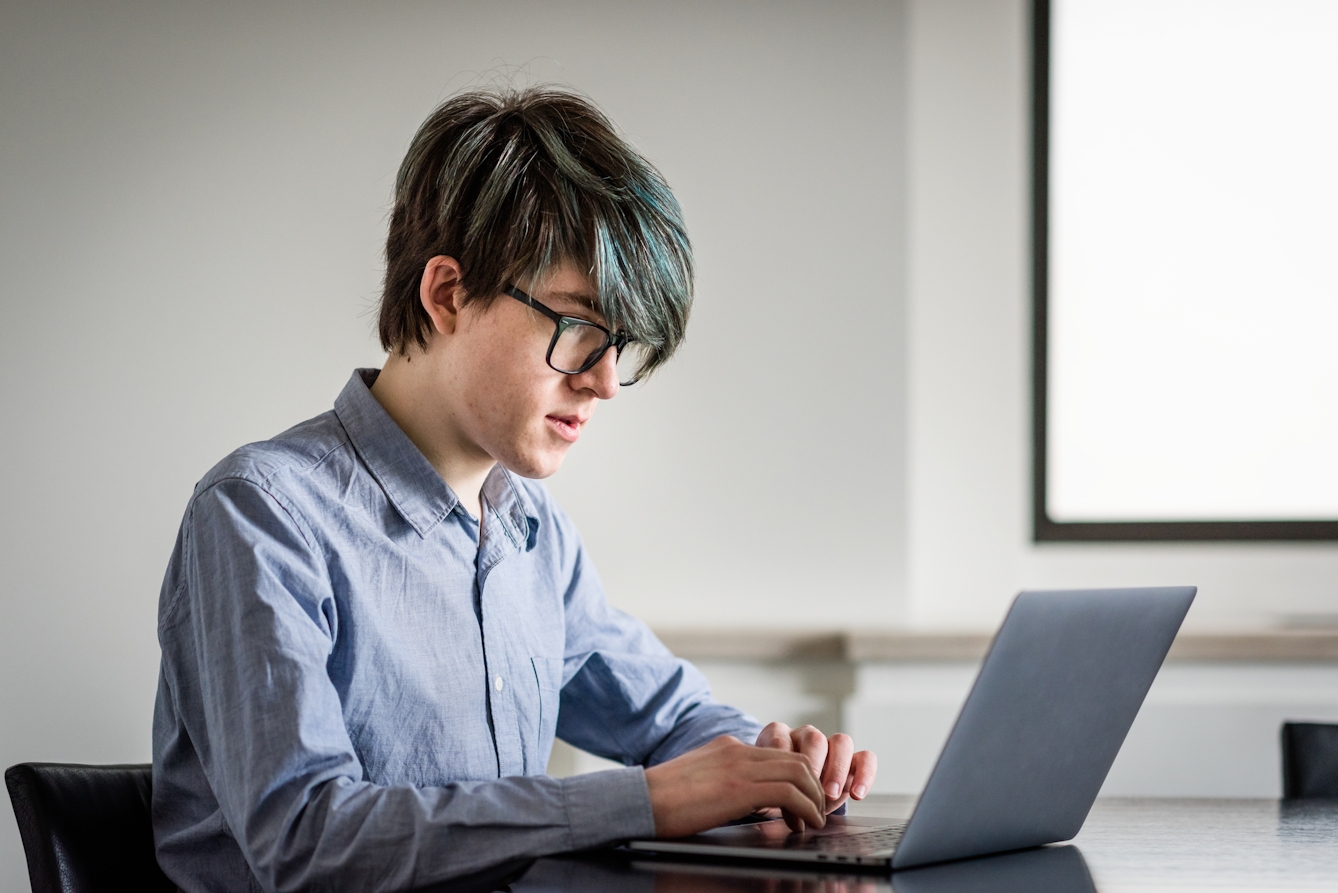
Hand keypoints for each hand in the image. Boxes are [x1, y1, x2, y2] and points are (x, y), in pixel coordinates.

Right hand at [644, 735, 826, 837]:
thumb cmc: (662, 800)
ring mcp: (740, 765)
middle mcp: (738, 750)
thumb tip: (744, 802)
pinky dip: (805, 810)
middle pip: (796, 759)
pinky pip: (789, 793)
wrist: (640, 801)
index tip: (801, 802)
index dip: (798, 779)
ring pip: (799, 772)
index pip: (778, 754)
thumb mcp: (700, 780)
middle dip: (813, 787)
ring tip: (813, 822)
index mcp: (728, 747)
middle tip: (815, 812)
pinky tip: (803, 825)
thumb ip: (724, 781)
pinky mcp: (740, 787)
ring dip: (813, 800)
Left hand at [755, 723, 876, 819]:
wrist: (790, 793)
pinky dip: (864, 775)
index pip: (780, 738)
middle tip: (811, 788)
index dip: (782, 757)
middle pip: (814, 739)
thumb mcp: (769, 790)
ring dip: (837, 770)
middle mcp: (807, 736)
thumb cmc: (774, 788)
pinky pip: (866, 758)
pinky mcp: (853, 760)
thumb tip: (783, 810)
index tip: (781, 779)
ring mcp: (831, 746)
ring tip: (831, 794)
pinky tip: (857, 794)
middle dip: (815, 764)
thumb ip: (774, 796)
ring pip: (841, 742)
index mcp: (780, 736)